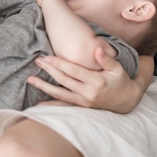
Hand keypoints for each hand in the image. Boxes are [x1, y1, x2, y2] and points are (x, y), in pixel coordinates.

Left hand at [27, 47, 142, 112]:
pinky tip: (38, 104)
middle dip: (49, 70)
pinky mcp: (80, 107)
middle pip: (64, 80)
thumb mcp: (117, 68)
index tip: (47, 57)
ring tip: (30, 79)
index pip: (74, 71)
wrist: (126, 100)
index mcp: (96, 81)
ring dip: (44, 86)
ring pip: (60, 94)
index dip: (60, 64)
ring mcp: (83, 101)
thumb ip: (106, 59)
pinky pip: (63, 106)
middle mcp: (88, 93)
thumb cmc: (120, 80)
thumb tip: (97, 49)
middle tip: (37, 60)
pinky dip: (51, 105)